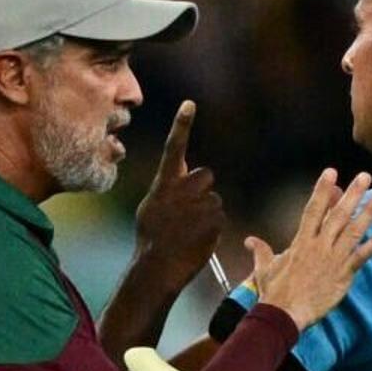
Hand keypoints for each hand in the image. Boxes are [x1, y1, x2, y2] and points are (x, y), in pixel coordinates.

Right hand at [129, 100, 223, 280]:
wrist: (157, 266)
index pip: (173, 147)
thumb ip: (167, 191)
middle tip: (190, 211)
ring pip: (214, 200)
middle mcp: (181, 189)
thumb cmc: (152, 240)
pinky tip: (197, 240)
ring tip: (189, 231)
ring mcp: (198, 203)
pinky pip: (220, 218)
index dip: (181, 125)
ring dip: (207, 213)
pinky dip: (212, 229)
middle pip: (205, 175)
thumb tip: (179, 185)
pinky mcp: (214, 218)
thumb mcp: (151, 208)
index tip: (190, 104)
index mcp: (163, 184)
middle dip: (203, 189)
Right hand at [245, 169, 371, 329]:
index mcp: (301, 240)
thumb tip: (249, 240)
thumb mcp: (264, 267)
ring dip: (368, 212)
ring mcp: (333, 258)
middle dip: (352, 193)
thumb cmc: (274, 291)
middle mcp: (319, 245)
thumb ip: (260, 250)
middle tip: (365, 177)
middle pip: (338, 214)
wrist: (285, 313)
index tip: (332, 172)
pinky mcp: (344, 274)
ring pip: (354, 230)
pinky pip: (363, 255)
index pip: (314, 209)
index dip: (323, 189)